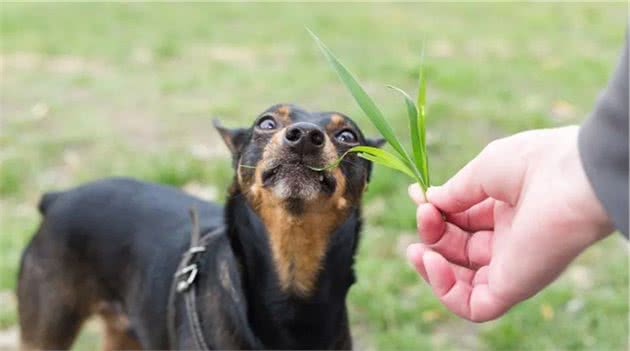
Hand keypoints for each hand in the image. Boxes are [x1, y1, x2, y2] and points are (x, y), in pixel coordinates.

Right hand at [407, 126, 612, 321]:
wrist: (573, 177)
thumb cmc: (534, 163)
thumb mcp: (483, 170)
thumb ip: (454, 192)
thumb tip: (427, 201)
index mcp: (507, 211)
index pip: (461, 222)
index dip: (435, 213)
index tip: (416, 196)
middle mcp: (510, 242)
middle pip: (457, 250)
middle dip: (431, 234)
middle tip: (424, 214)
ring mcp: (511, 267)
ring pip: (462, 284)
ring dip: (431, 268)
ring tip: (418, 249)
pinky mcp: (514, 288)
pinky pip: (474, 306)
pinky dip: (445, 291)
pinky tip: (433, 262)